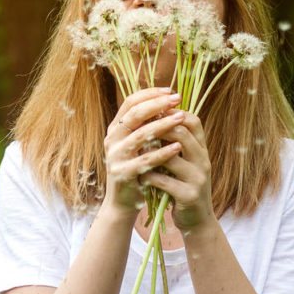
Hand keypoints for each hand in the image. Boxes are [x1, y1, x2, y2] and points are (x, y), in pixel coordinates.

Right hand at [103, 87, 184, 213]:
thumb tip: (166, 100)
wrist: (123, 202)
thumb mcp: (138, 144)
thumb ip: (145, 125)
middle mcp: (112, 139)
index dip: (150, 94)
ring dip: (163, 124)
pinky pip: (146, 159)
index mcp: (115, 129)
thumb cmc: (136, 168)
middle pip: (134, 114)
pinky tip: (178, 147)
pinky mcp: (123, 173)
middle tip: (177, 99)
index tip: (170, 90)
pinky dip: (163, 152)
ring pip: (141, 135)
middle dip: (157, 104)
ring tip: (181, 117)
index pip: (130, 102)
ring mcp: (115, 156)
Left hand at [140, 110, 213, 230]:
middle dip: (157, 129)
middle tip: (139, 130)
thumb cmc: (184, 186)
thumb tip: (154, 116)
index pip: (193, 121)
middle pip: (181, 133)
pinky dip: (148, 177)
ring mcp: (198, 178)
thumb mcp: (186, 163)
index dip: (172, 113)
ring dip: (149, 153)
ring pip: (170, 156)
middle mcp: (203, 161)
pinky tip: (140, 177)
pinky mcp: (189, 196)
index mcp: (202, 150)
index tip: (152, 112)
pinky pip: (163, 181)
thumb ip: (176, 143)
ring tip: (136, 153)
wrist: (198, 221)